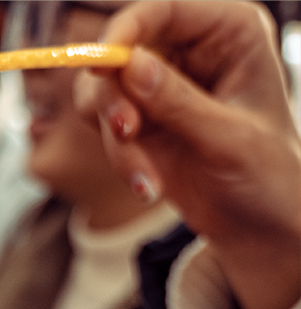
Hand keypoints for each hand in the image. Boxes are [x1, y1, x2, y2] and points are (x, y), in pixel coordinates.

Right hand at [76, 1, 300, 308]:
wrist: (262, 227)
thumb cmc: (268, 177)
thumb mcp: (229, 140)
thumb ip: (179, 102)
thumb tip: (130, 67)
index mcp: (229, 31)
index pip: (164, 10)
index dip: (126, 29)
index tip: (100, 66)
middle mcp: (193, 51)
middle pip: (123, 51)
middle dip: (116, 99)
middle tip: (128, 134)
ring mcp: (164, 88)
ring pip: (106, 94)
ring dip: (118, 142)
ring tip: (147, 183)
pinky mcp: (145, 124)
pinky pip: (108, 130)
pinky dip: (121, 161)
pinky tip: (149, 188)